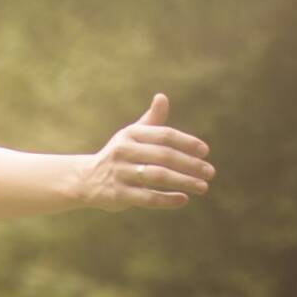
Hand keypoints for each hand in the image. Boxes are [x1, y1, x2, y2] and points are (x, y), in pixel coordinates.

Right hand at [80, 93, 214, 211]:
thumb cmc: (118, 154)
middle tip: (210, 172)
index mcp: (130, 134)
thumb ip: (151, 119)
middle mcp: (123, 151)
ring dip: (183, 181)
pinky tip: (183, 199)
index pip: (164, 135)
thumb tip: (162, 96)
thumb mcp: (131, 135)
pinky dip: (167, 199)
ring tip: (203, 187)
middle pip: (164, 156)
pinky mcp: (117, 194)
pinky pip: (147, 197)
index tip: (205, 151)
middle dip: (190, 164)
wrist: (86, 179)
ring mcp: (119, 173)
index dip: (186, 142)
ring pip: (158, 176)